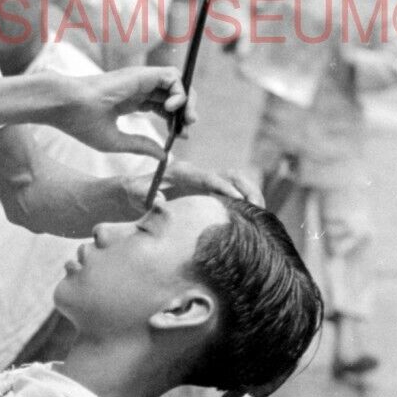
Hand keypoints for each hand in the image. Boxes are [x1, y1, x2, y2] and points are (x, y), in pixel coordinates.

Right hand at [53, 66, 193, 157]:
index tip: (179, 137)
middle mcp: (137, 88)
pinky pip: (171, 76)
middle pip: (173, 94)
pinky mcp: (141, 74)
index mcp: (129, 102)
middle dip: (186, 110)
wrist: (66, 106)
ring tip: (186, 119)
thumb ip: (141, 146)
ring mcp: (140, 80)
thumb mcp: (116, 141)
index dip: (175, 121)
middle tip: (188, 128)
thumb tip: (164, 156)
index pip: (162, 106)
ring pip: (176, 82)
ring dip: (187, 100)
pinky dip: (179, 90)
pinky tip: (172, 109)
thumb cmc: (82, 123)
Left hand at [128, 162, 263, 211]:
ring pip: (236, 185)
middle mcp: (198, 175)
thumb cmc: (134, 193)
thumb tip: (160, 202)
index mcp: (183, 172)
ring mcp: (206, 184)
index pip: (209, 177)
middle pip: (230, 176)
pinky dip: (245, 206)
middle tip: (259, 208)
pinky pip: (234, 196)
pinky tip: (253, 224)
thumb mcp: (135, 193)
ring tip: (262, 218)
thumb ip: (145, 195)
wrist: (135, 193)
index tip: (236, 198)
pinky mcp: (210, 195)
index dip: (223, 187)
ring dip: (250, 198)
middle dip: (247, 189)